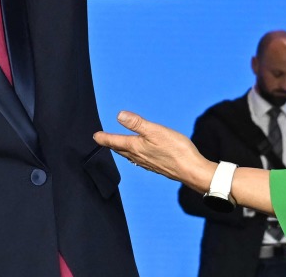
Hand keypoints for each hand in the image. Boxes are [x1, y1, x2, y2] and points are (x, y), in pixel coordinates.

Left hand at [94, 111, 215, 190]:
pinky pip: (138, 160)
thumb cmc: (175, 149)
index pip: (115, 141)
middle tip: (102, 141)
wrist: (191, 170)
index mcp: (136, 147)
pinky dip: (133, 155)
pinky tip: (138, 156)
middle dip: (110, 144)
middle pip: (120, 150)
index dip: (104, 138)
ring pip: (129, 156)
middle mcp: (139, 157)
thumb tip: (119, 115)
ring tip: (117, 147)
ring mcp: (148, 163)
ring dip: (121, 150)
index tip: (95, 136)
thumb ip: (137, 124)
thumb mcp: (155, 131)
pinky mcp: (157, 166)